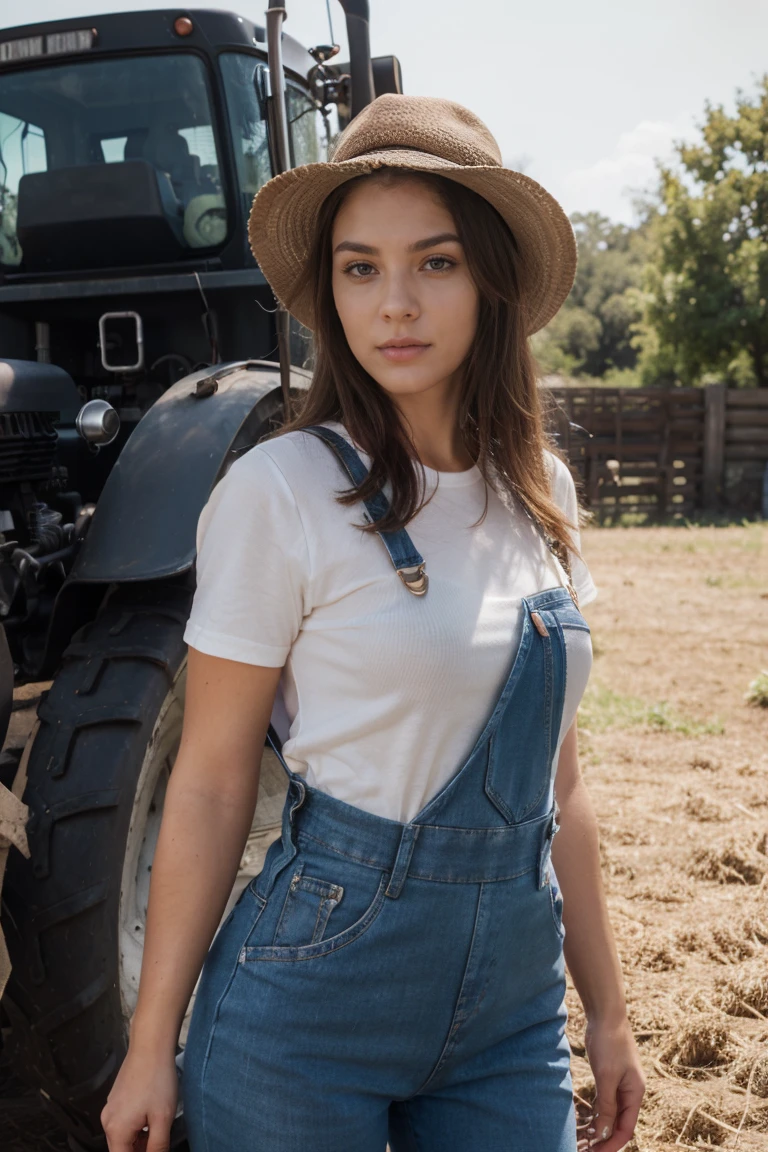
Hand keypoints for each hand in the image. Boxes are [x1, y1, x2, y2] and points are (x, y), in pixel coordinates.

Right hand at [100, 1046, 178, 1151]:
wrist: (151, 1046)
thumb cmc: (157, 1078)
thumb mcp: (163, 1118)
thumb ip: (157, 1146)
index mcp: (116, 1129)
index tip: (153, 1149)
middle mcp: (108, 1120)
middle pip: (121, 1149)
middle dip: (139, 1150)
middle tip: (158, 1143)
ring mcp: (111, 1108)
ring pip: (123, 1136)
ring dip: (138, 1140)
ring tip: (158, 1129)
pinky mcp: (116, 1099)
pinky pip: (123, 1122)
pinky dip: (136, 1127)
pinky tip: (151, 1117)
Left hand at [580, 1014, 645, 1151]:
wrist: (606, 1015)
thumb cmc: (610, 1043)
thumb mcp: (606, 1076)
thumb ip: (606, 1105)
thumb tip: (604, 1133)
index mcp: (635, 1093)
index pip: (625, 1129)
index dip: (611, 1144)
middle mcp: (630, 1092)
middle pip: (617, 1124)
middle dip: (602, 1139)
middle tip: (583, 1149)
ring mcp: (619, 1085)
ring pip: (609, 1115)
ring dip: (597, 1128)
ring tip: (580, 1140)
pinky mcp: (608, 1078)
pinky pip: (602, 1103)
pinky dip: (594, 1114)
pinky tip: (582, 1122)